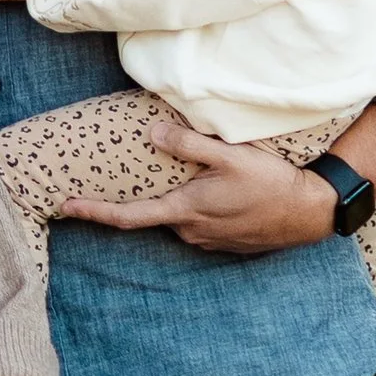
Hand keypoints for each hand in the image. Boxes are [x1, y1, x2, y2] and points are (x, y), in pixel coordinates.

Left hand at [59, 116, 336, 256]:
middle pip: (154, 214)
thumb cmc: (271, 183)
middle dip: (144, 197)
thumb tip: (152, 132)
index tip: (65, 207)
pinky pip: (199, 223)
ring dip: (177, 200)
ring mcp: (208, 241)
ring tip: (190, 179)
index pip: (127, 217)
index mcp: (184, 211)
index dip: (93, 212)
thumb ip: (188, 143)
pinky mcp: (224, 242)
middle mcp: (190, 232)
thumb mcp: (228, 155)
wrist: (310, 212)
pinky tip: (216, 192)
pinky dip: (197, 208)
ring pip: (178, 218)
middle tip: (134, 175)